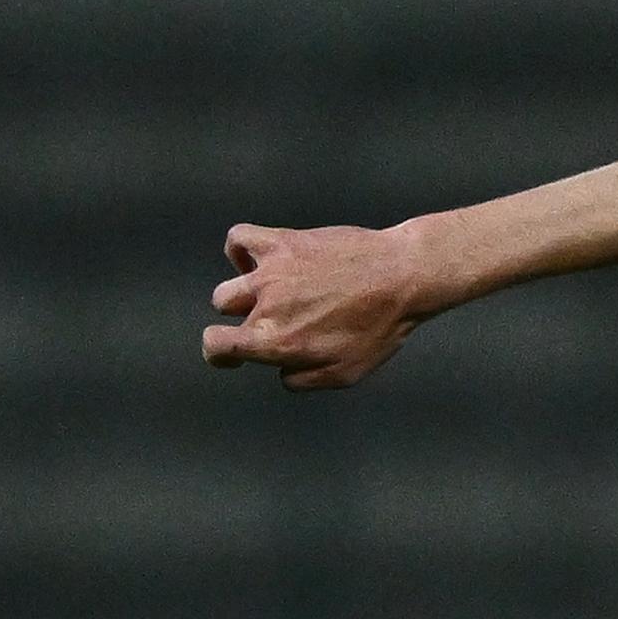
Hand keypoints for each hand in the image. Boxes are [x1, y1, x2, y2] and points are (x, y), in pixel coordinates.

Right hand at [202, 223, 423, 388]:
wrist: (401, 277)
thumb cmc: (379, 327)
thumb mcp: (347, 374)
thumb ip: (304, 379)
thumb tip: (282, 372)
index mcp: (277, 341)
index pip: (216, 346)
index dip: (218, 353)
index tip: (230, 354)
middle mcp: (266, 305)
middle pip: (227, 314)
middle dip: (245, 322)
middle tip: (276, 323)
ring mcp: (270, 272)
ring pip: (229, 286)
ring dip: (243, 295)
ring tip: (272, 297)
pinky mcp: (281, 242)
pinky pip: (239, 239)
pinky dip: (240, 251)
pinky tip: (258, 262)